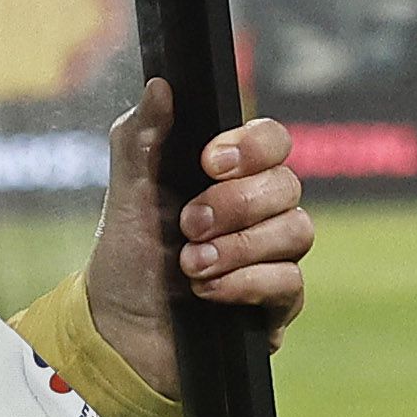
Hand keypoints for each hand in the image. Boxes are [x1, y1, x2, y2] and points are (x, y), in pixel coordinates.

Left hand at [84, 84, 311, 393]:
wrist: (119, 330)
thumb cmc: (128, 256)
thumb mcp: (127, 193)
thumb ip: (141, 137)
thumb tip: (161, 85)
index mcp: (231, 176)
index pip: (273, 141)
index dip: (251, 147)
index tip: (207, 162)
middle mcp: (261, 212)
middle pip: (287, 186)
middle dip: (234, 204)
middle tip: (188, 224)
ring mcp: (273, 258)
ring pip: (297, 232)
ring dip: (238, 247)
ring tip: (189, 265)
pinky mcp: (276, 305)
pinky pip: (290, 284)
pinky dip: (245, 283)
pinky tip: (206, 291)